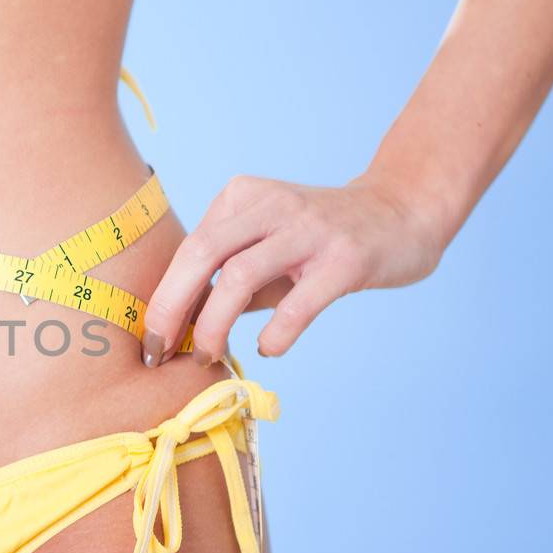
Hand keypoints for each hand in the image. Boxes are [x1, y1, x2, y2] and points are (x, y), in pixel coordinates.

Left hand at [140, 173, 445, 365]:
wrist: (403, 212)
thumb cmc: (319, 241)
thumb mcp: (265, 247)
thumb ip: (225, 280)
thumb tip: (177, 328)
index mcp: (242, 196)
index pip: (189, 249)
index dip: (162, 296)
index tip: (149, 340)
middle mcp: (271, 204)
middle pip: (201, 254)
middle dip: (170, 307)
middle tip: (158, 351)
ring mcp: (310, 229)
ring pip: (240, 277)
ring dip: (213, 325)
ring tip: (207, 355)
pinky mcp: (345, 258)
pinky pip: (298, 304)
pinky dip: (275, 334)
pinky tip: (267, 348)